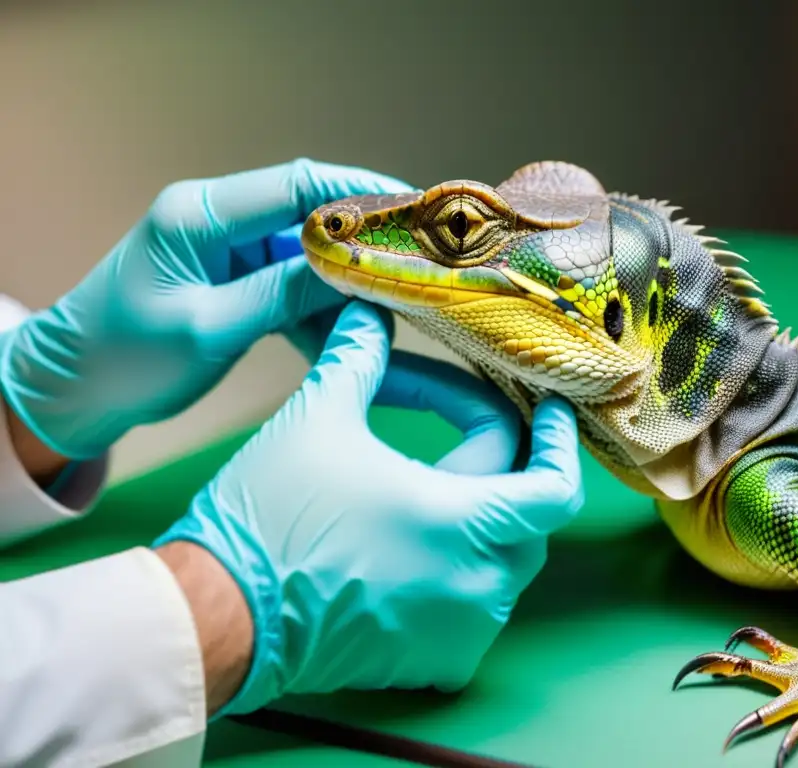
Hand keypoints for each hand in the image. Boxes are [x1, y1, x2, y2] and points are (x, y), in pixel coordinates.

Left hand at [0, 158, 412, 460]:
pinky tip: (353, 332)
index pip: (296, 185)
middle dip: (363, 241)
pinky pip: (291, 285)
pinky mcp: (233, 280)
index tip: (414, 211)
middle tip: (418, 264)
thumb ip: (285, 294)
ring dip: (345, 283)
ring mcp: (226, 250)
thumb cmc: (127, 357)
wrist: (76, 389)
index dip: (360, 194)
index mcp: (198, 215)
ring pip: (306, 255)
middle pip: (308, 216)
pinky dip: (320, 308)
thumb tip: (358, 271)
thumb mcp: (211, 327)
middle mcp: (216, 220)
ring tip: (394, 307)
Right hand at [154, 300, 583, 715]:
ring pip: (504, 564)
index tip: (551, 410)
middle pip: (529, 518)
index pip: (555, 486)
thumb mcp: (317, 418)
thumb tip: (369, 314)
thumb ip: (359, 358)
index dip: (559, 441)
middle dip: (505, 468)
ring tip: (435, 483)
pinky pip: (476, 611)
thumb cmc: (269, 516)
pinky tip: (418, 546)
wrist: (216, 615)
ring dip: (483, 519)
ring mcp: (457, 633)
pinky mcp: (430, 662)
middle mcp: (477, 587)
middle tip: (462, 433)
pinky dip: (461, 573)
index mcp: (463, 523)